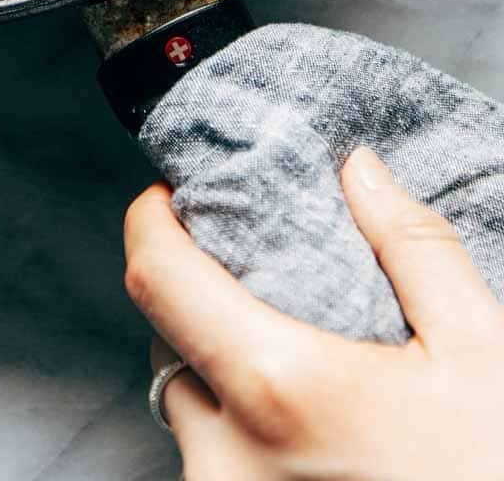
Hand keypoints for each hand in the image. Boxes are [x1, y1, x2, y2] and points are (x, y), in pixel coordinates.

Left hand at [124, 146, 503, 478]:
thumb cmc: (500, 471)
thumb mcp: (483, 352)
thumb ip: (411, 247)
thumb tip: (360, 170)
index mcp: (279, 391)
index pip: (156, 277)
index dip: (151, 222)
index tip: (170, 199)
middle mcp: (230, 463)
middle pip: (167, 345)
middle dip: (198, 300)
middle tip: (253, 277)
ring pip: (188, 416)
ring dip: (220, 376)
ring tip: (296, 360)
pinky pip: (215, 470)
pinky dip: (241, 436)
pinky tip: (307, 433)